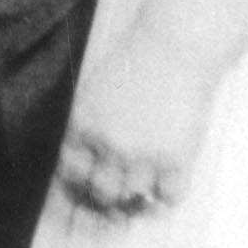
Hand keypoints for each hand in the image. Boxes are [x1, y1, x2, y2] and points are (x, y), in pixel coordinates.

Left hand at [57, 14, 224, 218]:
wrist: (173, 47)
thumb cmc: (134, 65)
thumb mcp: (95, 92)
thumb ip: (87, 128)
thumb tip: (87, 167)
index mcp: (82, 125)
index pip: (69, 172)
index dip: (79, 182)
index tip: (91, 185)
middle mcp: (108, 144)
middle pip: (100, 193)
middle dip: (108, 197)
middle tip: (120, 194)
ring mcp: (143, 154)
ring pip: (133, 199)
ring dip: (139, 197)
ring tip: (145, 188)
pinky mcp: (177, 158)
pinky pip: (169, 198)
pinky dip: (168, 196)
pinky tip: (168, 182)